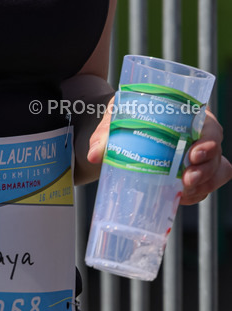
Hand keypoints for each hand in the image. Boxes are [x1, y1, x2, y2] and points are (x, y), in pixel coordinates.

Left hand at [87, 99, 231, 203]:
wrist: (120, 125)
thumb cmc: (125, 114)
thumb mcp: (116, 116)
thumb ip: (106, 133)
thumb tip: (94, 155)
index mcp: (187, 113)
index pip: (211, 127)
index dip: (209, 142)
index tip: (193, 154)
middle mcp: (198, 134)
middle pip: (216, 154)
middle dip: (206, 170)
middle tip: (186, 179)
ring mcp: (198, 155)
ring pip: (216, 172)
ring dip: (204, 184)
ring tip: (183, 191)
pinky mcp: (192, 171)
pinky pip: (205, 185)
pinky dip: (196, 193)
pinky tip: (180, 197)